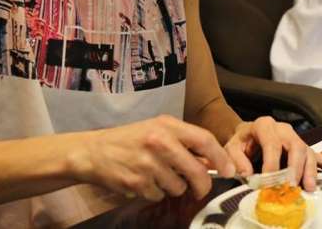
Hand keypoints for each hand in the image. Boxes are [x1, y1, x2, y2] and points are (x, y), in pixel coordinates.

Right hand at [68, 114, 234, 201]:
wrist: (94, 151)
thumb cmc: (131, 139)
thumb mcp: (158, 129)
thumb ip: (184, 141)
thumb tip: (212, 161)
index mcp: (167, 125)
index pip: (204, 140)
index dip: (220, 157)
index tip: (228, 170)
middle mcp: (159, 143)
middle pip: (196, 171)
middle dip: (202, 184)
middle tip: (200, 187)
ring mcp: (147, 164)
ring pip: (179, 187)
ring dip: (174, 186)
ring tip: (157, 174)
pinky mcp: (137, 183)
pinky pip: (160, 195)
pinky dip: (155, 192)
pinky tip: (143, 180)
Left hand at [224, 116, 321, 191]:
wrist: (246, 135)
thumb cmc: (240, 142)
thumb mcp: (231, 147)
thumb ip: (236, 159)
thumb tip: (248, 174)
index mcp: (264, 125)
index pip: (271, 142)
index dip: (272, 162)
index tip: (270, 180)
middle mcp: (283, 129)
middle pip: (295, 145)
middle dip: (295, 167)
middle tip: (292, 185)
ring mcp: (295, 138)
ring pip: (307, 151)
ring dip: (309, 170)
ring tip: (309, 187)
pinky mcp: (302, 147)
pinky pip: (316, 154)